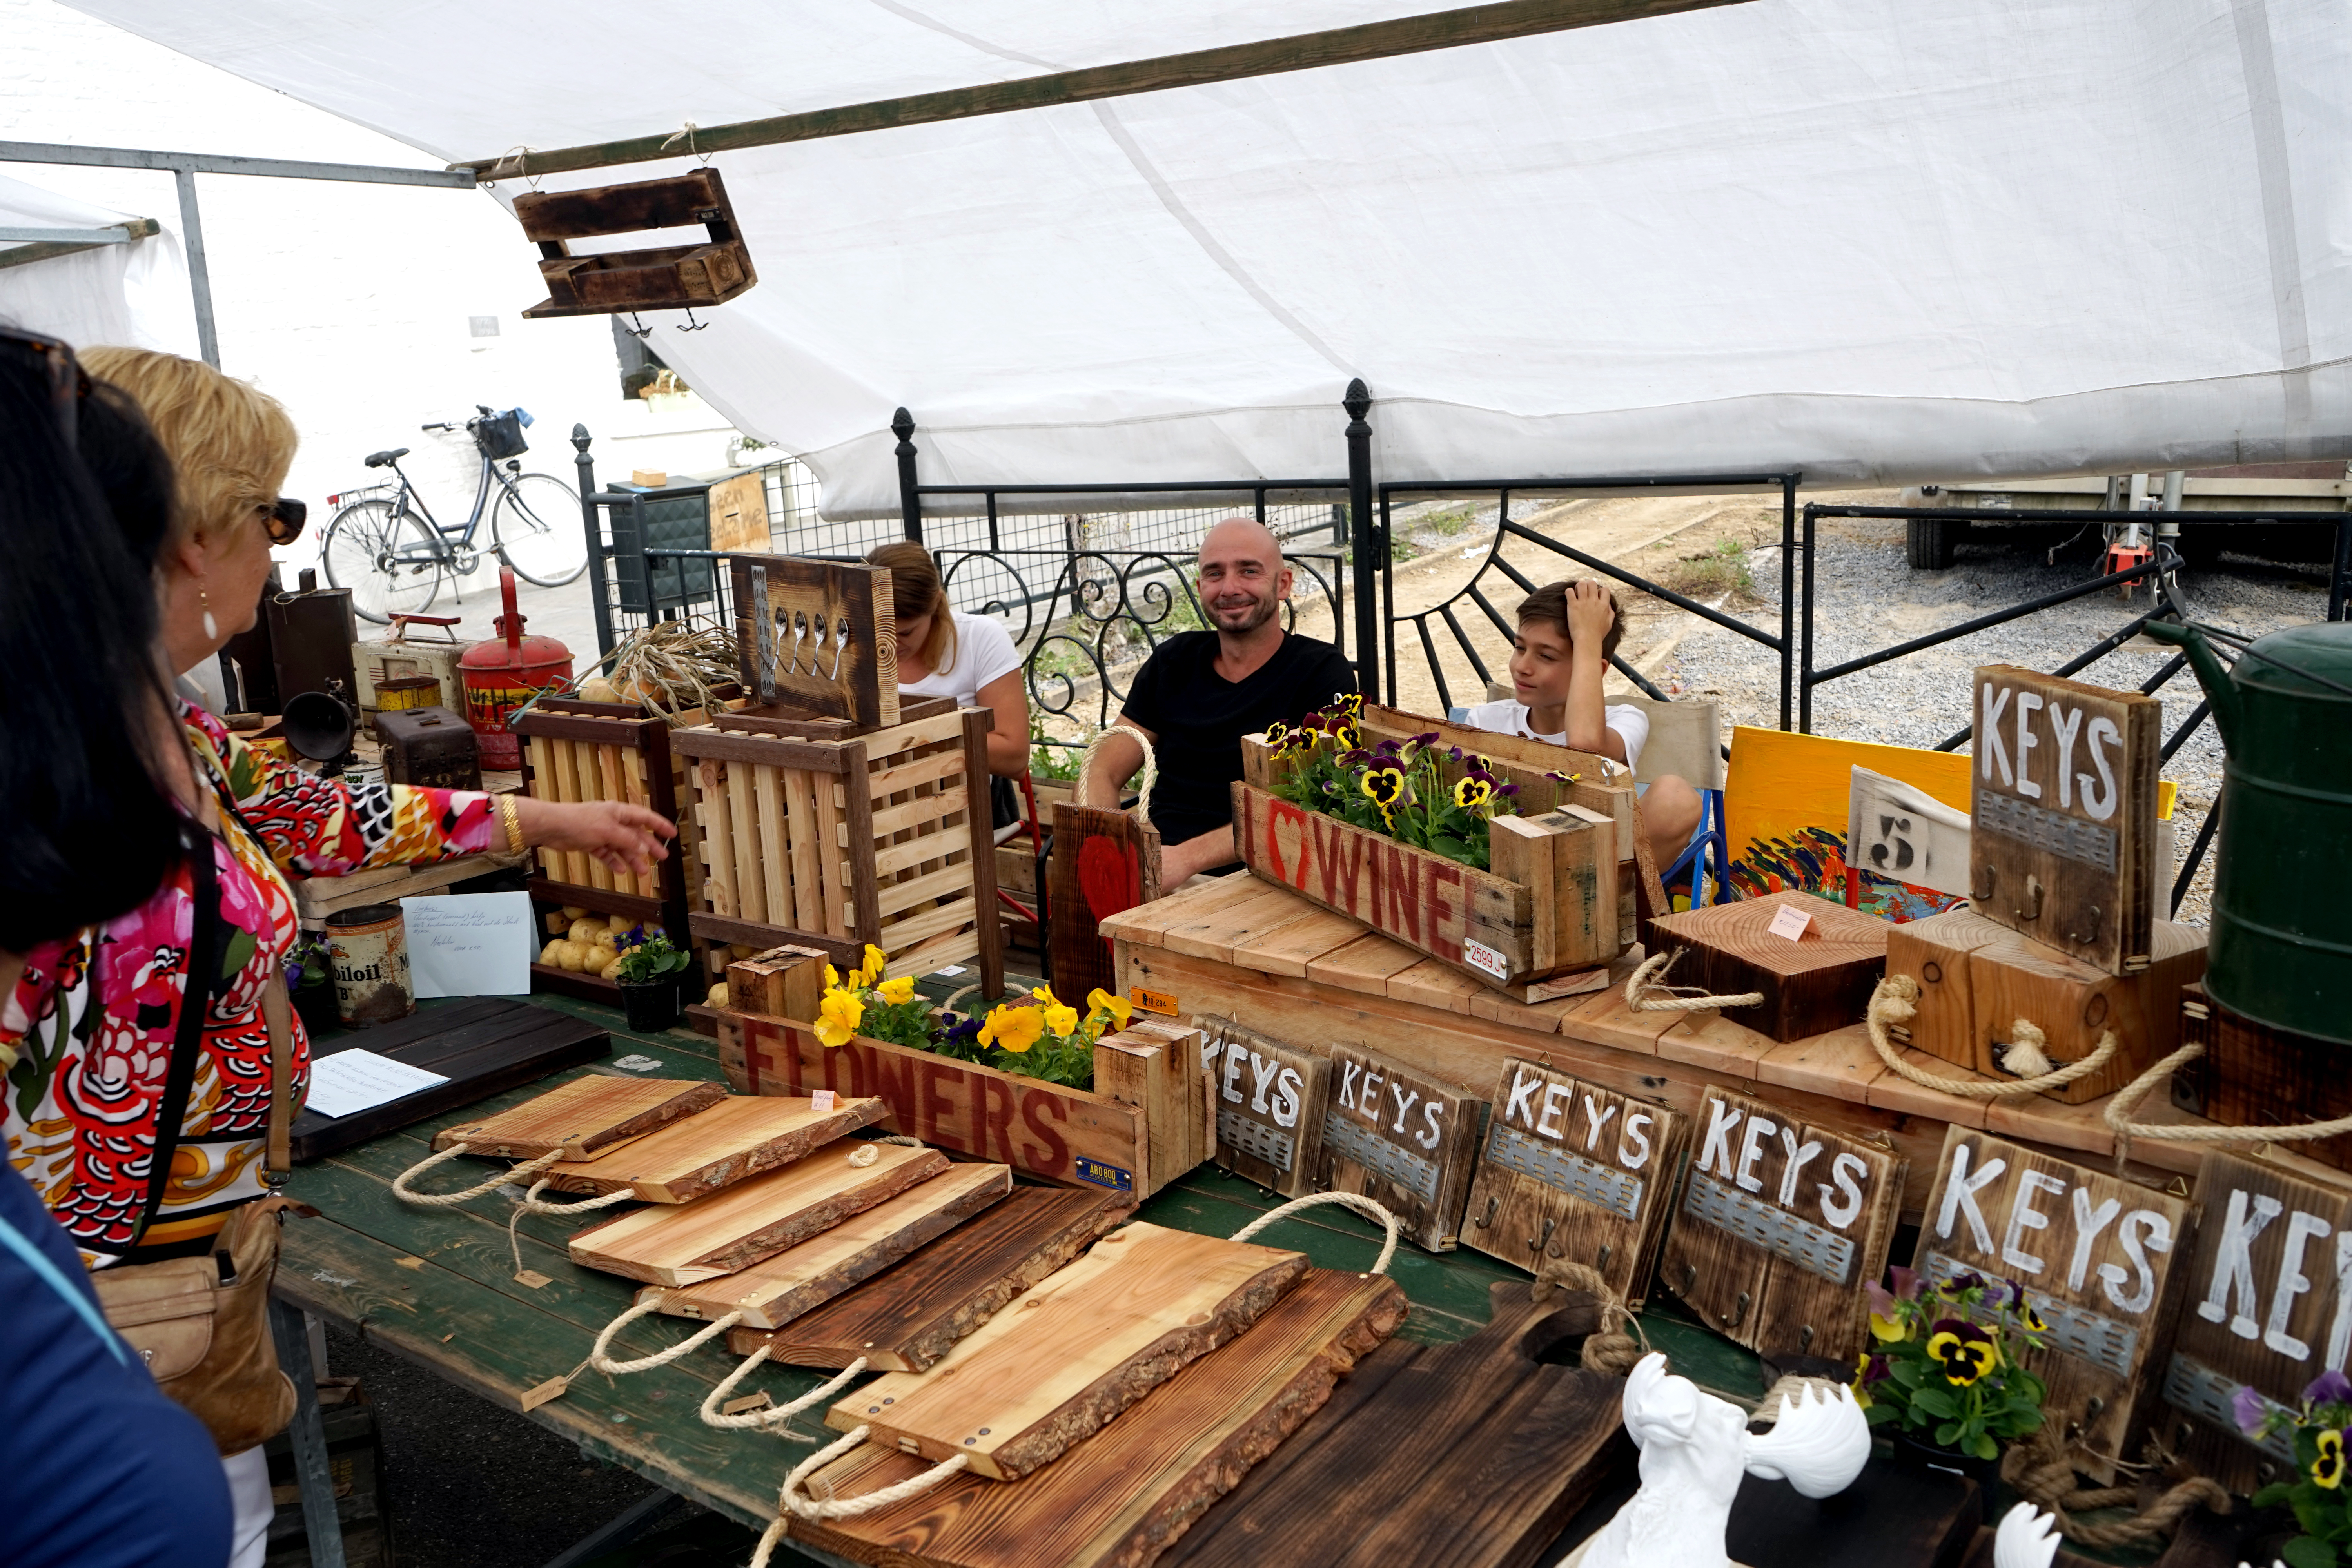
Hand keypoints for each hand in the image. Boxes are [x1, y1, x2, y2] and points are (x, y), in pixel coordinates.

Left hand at [517, 798, 675, 878]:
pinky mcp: (590, 842)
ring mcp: (601, 832)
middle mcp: (612, 821)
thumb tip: (643, 847)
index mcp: (619, 812)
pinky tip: (620, 870)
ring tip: (642, 872)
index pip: (645, 817)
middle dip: (649, 846)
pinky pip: (607, 853)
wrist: (552, 827)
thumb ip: (628, 840)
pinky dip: (613, 862)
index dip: (660, 825)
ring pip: (622, 847)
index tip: (672, 833)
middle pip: (635, 835)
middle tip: (662, 858)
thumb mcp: (608, 831)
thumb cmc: (579, 822)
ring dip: (632, 859)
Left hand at [1565, 579, 1614, 654]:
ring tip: (1575, 592)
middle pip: (1592, 583)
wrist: (1587, 640)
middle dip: (1588, 585)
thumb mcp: (1609, 624)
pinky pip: (1569, 591)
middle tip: (1583, 591)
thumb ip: (1610, 613)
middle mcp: (1594, 601)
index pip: (1605, 589)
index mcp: (1604, 605)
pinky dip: (1568, 591)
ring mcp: (1583, 602)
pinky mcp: (1573, 605)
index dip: (1600, 590)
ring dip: (1578, 586)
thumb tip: (1608, 606)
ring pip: (1581, 584)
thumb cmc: (1598, 634)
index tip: (1595, 596)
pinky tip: (1569, 596)